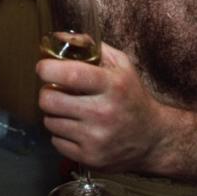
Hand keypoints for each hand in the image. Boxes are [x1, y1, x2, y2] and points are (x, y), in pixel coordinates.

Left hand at [36, 42, 162, 171]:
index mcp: (113, 85)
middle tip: (55, 91)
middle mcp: (104, 112)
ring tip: (69, 110)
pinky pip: (56, 141)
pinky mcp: (89, 158)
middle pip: (50, 100)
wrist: (153, 139)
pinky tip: (76, 128)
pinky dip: (61, 134)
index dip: (48, 69)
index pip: (70, 75)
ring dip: (54, 114)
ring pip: (49, 121)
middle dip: (47, 93)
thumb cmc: (132, 96)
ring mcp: (96, 138)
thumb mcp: (121, 66)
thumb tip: (59, 37)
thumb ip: (92, 48)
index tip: (43, 68)